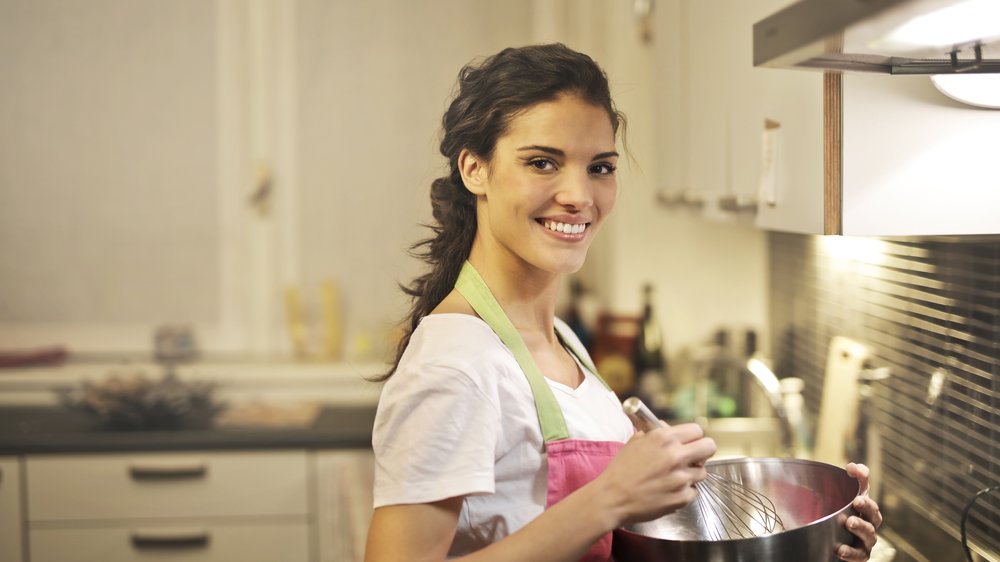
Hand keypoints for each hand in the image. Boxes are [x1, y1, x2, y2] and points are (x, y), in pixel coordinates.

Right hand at [598, 423, 716, 525]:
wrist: (613, 498)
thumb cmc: (621, 469)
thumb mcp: (635, 442)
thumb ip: (655, 433)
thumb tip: (669, 429)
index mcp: (664, 438)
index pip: (697, 430)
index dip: (693, 436)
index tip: (689, 442)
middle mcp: (676, 456)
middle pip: (709, 447)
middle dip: (702, 451)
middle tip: (692, 457)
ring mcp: (681, 478)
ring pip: (703, 472)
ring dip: (692, 473)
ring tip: (675, 477)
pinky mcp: (682, 497)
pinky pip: (693, 491)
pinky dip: (684, 491)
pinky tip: (670, 490)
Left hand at [837, 462, 883, 560]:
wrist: (825, 546)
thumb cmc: (831, 520)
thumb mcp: (828, 500)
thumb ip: (836, 481)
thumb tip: (851, 466)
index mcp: (861, 506)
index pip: (864, 488)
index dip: (861, 477)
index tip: (851, 469)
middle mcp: (867, 522)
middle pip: (873, 512)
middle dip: (867, 506)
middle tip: (857, 501)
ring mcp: (865, 540)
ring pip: (869, 534)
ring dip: (861, 527)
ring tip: (849, 522)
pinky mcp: (860, 555)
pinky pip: (859, 555)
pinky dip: (851, 552)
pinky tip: (840, 549)